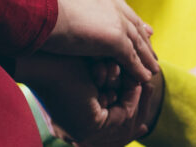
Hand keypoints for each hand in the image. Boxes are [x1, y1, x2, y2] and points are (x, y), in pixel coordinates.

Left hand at [15, 54, 155, 145]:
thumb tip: (131, 74)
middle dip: (139, 103)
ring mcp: (83, 135)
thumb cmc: (65, 61)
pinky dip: (132, 97)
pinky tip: (137, 81)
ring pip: (124, 123)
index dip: (129, 109)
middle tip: (150, 85)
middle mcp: (78, 134)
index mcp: (73, 126)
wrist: (45, 60)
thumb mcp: (93, 73)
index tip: (143, 91)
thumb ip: (110, 79)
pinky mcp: (89, 129)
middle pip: (120, 128)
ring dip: (138, 99)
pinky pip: (123, 115)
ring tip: (147, 81)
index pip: (109, 127)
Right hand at [42, 0, 158, 81]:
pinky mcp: (113, 37)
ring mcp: (110, 18)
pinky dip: (138, 68)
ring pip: (134, 40)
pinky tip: (144, 78)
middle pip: (129, 20)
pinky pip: (130, 57)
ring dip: (145, 55)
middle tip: (150, 43)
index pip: (112, 3)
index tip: (132, 21)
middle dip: (140, 34)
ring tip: (152, 68)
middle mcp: (103, 0)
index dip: (123, 14)